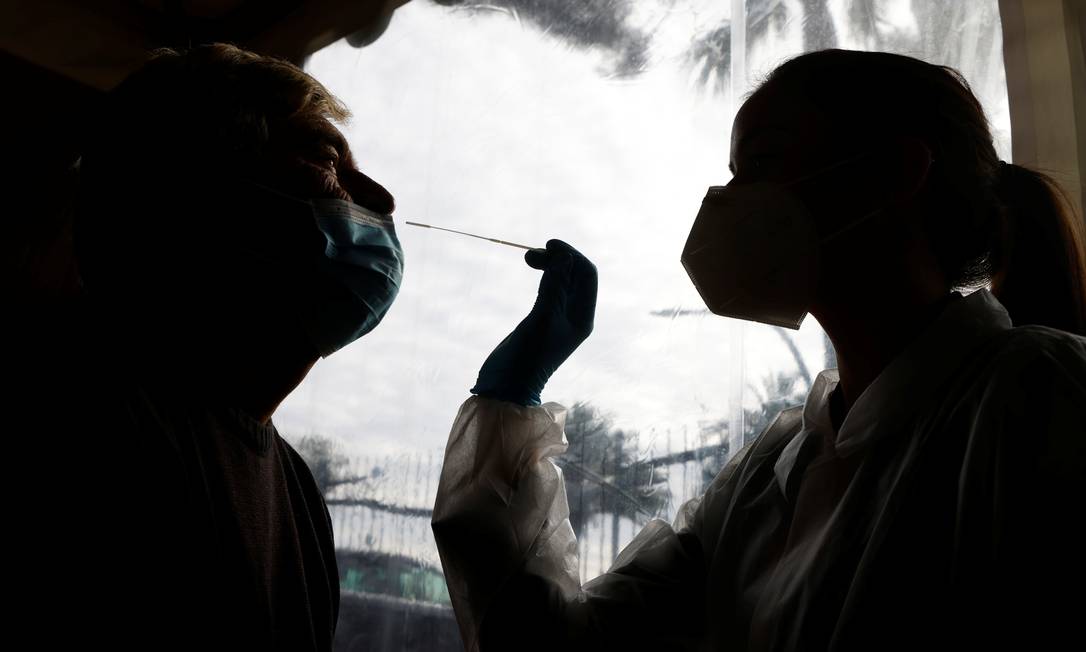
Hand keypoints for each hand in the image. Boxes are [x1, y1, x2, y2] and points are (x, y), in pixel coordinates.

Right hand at [471, 240, 597, 405]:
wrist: (508, 384)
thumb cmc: (528, 355)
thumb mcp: (543, 318)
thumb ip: (555, 287)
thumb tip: (565, 257)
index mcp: (583, 318)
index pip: (587, 275)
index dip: (571, 255)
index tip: (548, 245)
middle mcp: (575, 316)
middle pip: (574, 275)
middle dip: (558, 258)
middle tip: (530, 254)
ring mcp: (558, 318)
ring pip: (560, 280)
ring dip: (549, 264)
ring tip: (527, 258)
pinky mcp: (541, 319)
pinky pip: (549, 289)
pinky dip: (542, 275)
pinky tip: (532, 270)